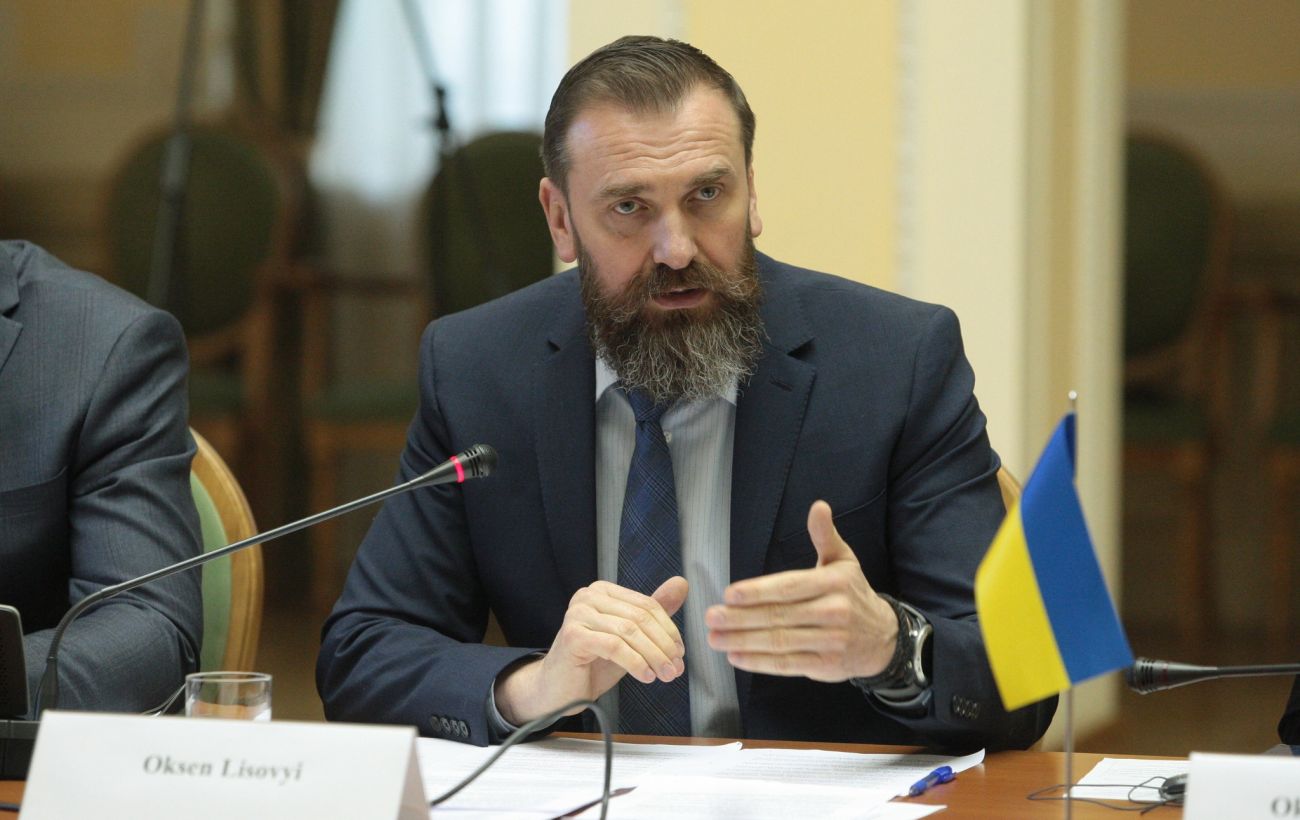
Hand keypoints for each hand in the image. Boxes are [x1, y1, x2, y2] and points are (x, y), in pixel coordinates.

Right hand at [494, 577, 687, 725]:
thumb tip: (681, 584)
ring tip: (666, 675)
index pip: (647, 605)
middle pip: (640, 617)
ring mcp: (578, 614)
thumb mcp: (629, 638)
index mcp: (603, 591)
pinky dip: (636, 663)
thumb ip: (652, 613)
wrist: (558, 690)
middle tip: (677, 668)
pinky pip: (615, 647)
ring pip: (630, 632)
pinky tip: (646, 676)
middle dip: (664, 645)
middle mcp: (588, 596)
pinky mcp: (574, 636)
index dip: (668, 630)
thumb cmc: (593, 663)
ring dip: (654, 656)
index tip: (680, 653)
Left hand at [705, 500, 897, 680]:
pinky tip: (735, 657)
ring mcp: (830, 642)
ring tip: (714, 638)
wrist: (883, 638)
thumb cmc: (853, 594)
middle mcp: (833, 613)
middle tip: (711, 617)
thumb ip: (825, 536)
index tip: (729, 594)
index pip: (790, 587)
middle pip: (779, 616)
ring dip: (743, 641)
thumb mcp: (844, 561)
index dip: (758, 591)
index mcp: (834, 583)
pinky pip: (787, 664)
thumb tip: (818, 506)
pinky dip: (759, 662)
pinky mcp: (825, 667)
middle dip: (741, 618)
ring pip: (780, 642)